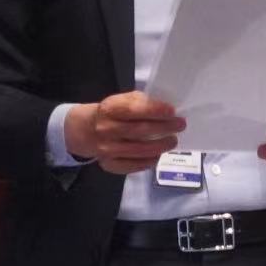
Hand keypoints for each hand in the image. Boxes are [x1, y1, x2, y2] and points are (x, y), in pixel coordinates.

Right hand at [65, 91, 184, 174]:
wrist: (85, 130)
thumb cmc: (111, 112)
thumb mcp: (121, 100)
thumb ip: (140, 102)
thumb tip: (166, 111)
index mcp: (109, 108)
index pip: (134, 109)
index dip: (155, 111)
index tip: (172, 112)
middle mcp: (106, 129)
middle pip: (140, 131)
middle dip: (164, 128)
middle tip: (180, 126)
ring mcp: (106, 149)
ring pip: (139, 150)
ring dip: (160, 146)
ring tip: (172, 141)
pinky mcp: (108, 164)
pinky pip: (132, 166)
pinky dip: (148, 162)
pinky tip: (157, 155)